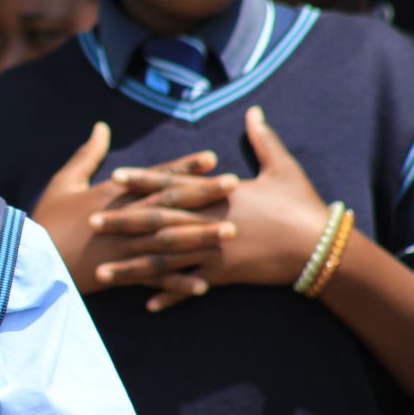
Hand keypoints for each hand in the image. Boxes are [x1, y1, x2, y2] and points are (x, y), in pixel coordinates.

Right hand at [33, 122, 238, 294]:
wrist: (27, 258)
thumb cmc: (45, 218)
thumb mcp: (63, 181)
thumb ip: (87, 155)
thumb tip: (102, 127)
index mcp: (112, 195)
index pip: (155, 177)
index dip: (184, 166)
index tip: (212, 157)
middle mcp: (123, 219)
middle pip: (170, 205)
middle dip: (204, 195)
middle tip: (235, 187)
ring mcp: (124, 248)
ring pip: (169, 241)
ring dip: (201, 237)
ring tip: (230, 233)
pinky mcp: (119, 274)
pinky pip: (154, 278)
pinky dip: (178, 283)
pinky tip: (204, 285)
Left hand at [98, 107, 329, 310]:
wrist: (322, 247)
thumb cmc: (302, 205)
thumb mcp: (284, 168)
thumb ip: (263, 140)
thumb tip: (255, 111)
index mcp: (218, 195)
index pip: (173, 184)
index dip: (143, 179)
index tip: (114, 176)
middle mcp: (209, 223)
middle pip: (157, 222)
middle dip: (123, 222)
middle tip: (91, 222)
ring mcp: (213, 252)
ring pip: (165, 260)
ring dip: (133, 266)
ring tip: (103, 271)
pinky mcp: (223, 275)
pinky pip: (191, 287)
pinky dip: (170, 295)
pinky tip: (146, 304)